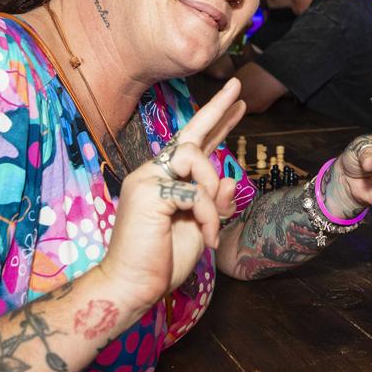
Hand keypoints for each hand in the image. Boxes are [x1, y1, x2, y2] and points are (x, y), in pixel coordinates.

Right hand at [97, 78, 243, 313]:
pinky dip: (207, 215)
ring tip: (211, 222)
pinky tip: (206, 237)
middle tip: (237, 86)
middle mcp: (154, 172)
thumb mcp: (200, 228)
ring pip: (195, 156)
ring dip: (212, 189)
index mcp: (167, 179)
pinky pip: (194, 190)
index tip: (238, 103)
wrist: (134, 286)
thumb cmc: (162, 260)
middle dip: (216, 108)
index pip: (195, 144)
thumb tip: (229, 179)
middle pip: (189, 133)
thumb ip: (214, 203)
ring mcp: (147, 179)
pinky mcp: (148, 191)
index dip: (217, 123)